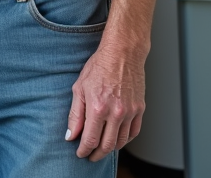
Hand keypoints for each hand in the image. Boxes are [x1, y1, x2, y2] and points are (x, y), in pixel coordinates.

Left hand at [65, 41, 146, 160]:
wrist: (122, 53)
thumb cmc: (99, 67)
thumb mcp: (79, 88)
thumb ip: (75, 114)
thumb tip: (70, 135)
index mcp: (98, 107)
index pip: (90, 139)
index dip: (84, 150)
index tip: (80, 153)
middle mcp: (116, 112)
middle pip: (107, 145)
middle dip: (96, 154)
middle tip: (90, 156)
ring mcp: (130, 111)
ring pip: (121, 141)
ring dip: (111, 149)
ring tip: (102, 148)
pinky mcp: (140, 109)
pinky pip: (134, 132)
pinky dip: (125, 140)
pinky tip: (117, 139)